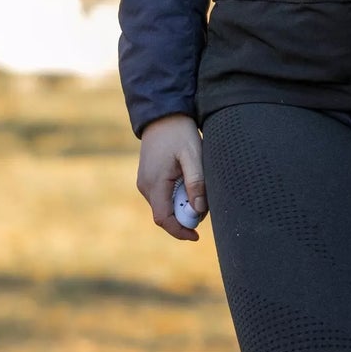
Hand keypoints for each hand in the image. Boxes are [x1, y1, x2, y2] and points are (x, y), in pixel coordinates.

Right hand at [138, 113, 207, 239]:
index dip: (179, 231)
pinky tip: (189, 184)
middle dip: (185, 217)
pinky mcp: (149, 178)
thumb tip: (199, 210)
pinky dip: (177, 197)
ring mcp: (145, 182)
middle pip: (165, 215)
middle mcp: (145, 186)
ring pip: (164, 206)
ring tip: (198, 190)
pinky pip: (163, 197)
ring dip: (182, 206)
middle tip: (205, 205)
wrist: (163, 115)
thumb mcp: (193, 155)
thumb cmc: (179, 133)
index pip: (163, 219)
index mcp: (154, 183)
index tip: (196, 236)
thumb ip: (196, 183)